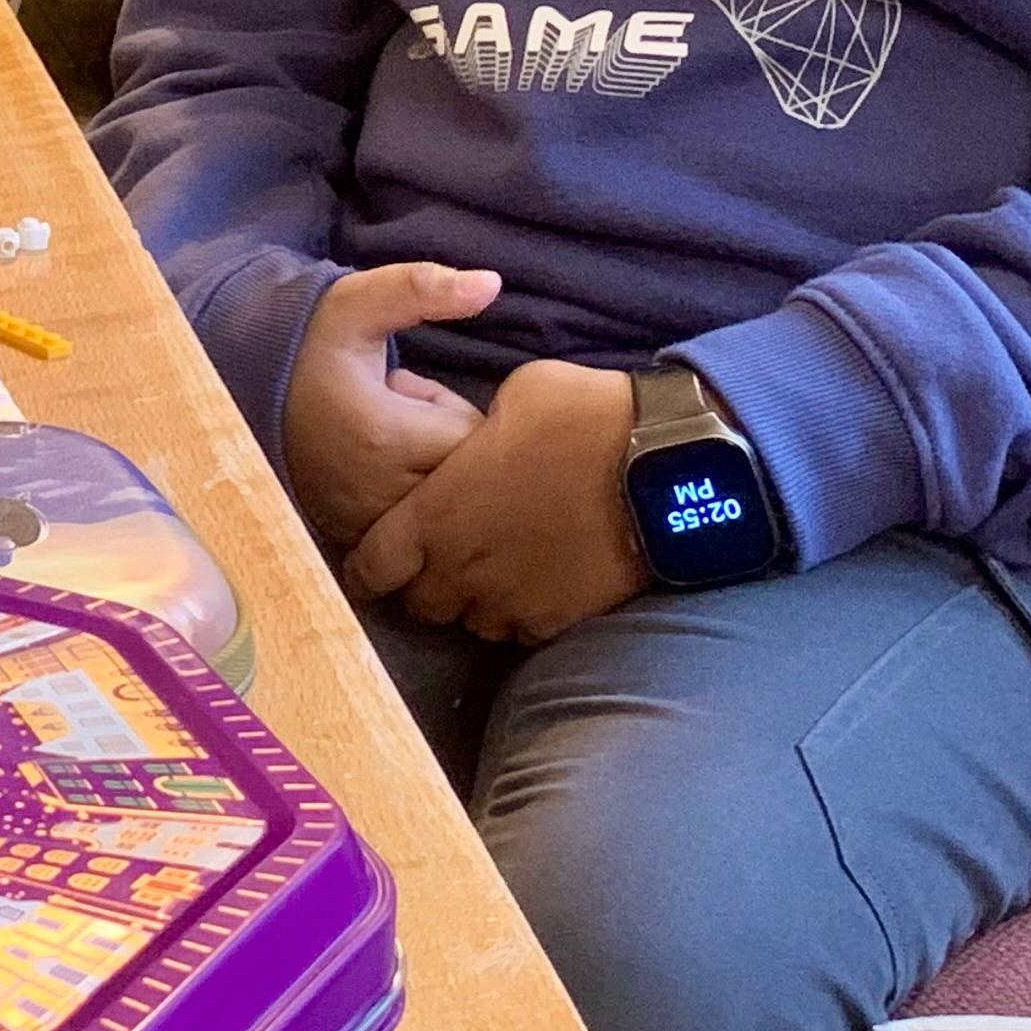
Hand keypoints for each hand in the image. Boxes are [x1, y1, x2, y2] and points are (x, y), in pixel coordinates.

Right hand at [281, 262, 502, 550]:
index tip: (410, 393)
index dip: (450, 409)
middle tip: (401, 419)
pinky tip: (376, 474)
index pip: (471, 437)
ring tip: (388, 446)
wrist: (239, 390)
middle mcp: (380, 495)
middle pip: (461, 479)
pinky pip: (411, 534)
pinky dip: (405, 504)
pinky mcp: (353, 543)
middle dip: (445, 445)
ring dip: (426, 475)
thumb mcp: (360, 302)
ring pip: (439, 508)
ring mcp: (366, 527)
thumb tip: (492, 283)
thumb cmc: (307, 345)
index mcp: (387, 438)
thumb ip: (424, 288)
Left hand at [345, 357, 643, 643]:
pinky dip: (520, 615)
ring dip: (474, 601)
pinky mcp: (557, 620)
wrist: (663, 467)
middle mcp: (461, 569)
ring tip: (495, 571)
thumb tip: (479, 441)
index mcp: (434, 515)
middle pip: (420, 603)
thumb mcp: (513, 398)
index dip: (368, 568)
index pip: (371, 567)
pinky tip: (536, 586)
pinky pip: (520, 632)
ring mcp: (509, 600)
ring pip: (470, 622)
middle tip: (446, 558)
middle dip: (425, 583)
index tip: (376, 562)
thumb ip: (475, 433)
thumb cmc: (581, 417)